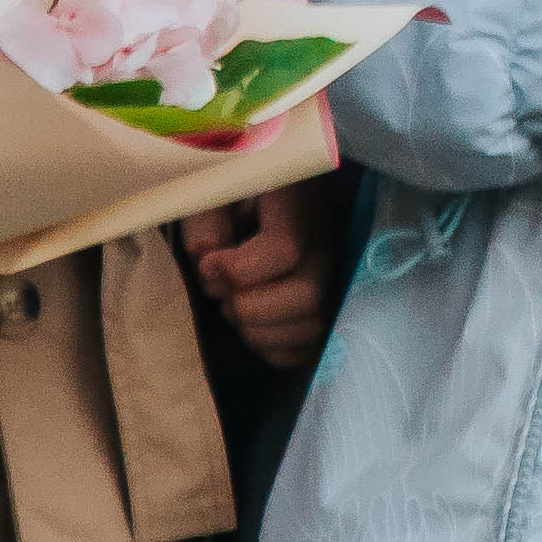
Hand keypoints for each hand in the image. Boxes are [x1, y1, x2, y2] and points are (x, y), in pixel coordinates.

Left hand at [180, 178, 336, 373]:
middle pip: (308, 294)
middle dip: (250, 307)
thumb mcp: (208, 193)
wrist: (253, 198)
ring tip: (233, 306)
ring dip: (259, 331)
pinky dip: (273, 348)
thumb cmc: (226, 193)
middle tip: (221, 294)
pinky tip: (252, 325)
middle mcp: (329, 235)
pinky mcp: (332, 301)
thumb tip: (210, 261)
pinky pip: (313, 347)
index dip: (239, 270)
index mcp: (299, 197)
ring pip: (315, 325)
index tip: (208, 266)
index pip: (284, 248)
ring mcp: (338, 271)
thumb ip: (204, 222)